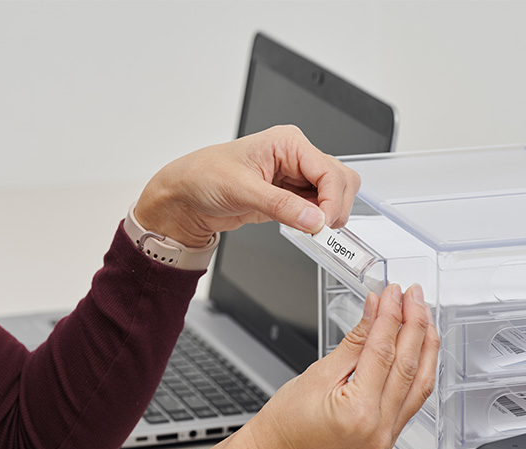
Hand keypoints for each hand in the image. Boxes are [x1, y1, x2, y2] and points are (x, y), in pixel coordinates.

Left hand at [132, 125, 360, 246]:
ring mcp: (294, 178)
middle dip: (336, 206)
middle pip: (340, 180)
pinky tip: (306, 228)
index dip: (333, 199)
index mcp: (288, 143)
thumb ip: (281, 206)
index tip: (324, 223)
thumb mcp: (242, 190)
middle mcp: (296, 157)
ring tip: (313, 229)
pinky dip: (317, 221)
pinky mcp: (290, 198)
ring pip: (334, 195)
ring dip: (329, 214)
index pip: (328, 170)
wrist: (185, 197)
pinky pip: (317, 209)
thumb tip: (314, 219)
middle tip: (323, 229)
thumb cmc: (204, 177)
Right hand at [208, 283, 439, 448]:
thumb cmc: (286, 421)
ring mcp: (387, 435)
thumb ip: (354, 341)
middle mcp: (379, 428)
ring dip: (424, 345)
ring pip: (420, 383)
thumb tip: (374, 311)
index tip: (391, 293)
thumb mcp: (318, 373)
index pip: (384, 351)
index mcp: (358, 412)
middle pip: (408, 365)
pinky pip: (414, 399)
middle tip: (412, 296)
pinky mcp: (388, 436)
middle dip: (413, 324)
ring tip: (422, 316)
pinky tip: (419, 349)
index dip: (390, 316)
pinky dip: (420, 370)